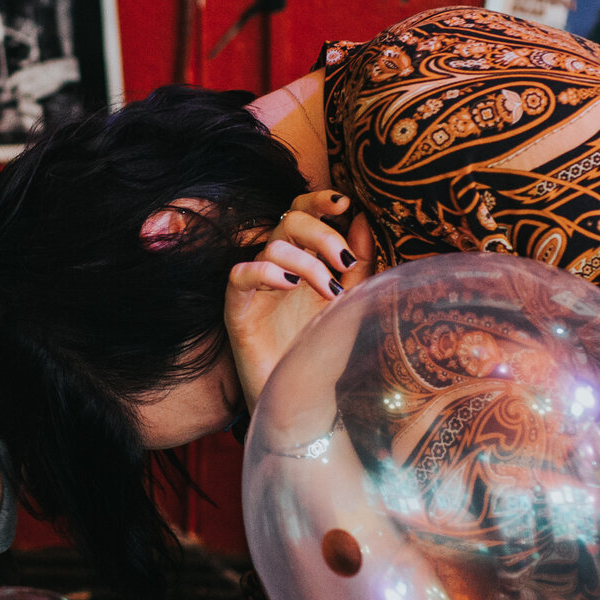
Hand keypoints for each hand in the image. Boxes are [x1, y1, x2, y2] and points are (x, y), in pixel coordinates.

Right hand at [225, 191, 375, 409]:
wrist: (304, 400)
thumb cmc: (322, 351)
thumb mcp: (350, 301)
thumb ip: (357, 262)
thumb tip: (362, 219)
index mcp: (303, 258)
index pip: (301, 211)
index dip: (318, 199)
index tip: (344, 202)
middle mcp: (277, 267)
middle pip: (288, 220)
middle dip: (321, 234)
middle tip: (344, 263)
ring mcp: (255, 288)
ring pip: (271, 247)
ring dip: (306, 263)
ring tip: (329, 292)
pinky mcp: (237, 309)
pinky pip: (240, 274)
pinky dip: (266, 272)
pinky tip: (290, 286)